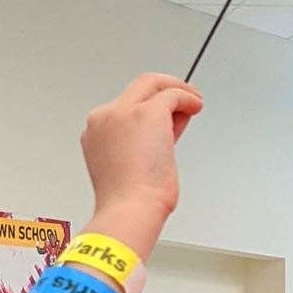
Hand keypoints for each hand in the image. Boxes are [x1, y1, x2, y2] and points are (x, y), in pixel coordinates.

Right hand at [82, 74, 202, 252]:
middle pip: (138, 88)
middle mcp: (105, 117)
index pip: (125, 107)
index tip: (167, 117)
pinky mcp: (148, 112)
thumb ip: (140, 142)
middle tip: (183, 99)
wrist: (129, 209)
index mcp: (96, 132)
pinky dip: (188, 98)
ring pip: (154, 84)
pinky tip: (196, 106)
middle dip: (164, 90)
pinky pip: (173, 95)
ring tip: (193, 102)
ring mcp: (124, 112)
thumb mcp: (127, 166)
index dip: (150, 108)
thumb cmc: (128, 199)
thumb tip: (164, 128)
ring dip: (177, 91)